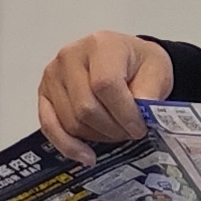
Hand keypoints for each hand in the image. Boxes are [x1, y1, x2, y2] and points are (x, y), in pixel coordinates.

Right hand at [37, 31, 174, 155]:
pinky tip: (86, 155)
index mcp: (101, 45)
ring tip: (115, 132)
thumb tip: (139, 115)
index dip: (123, 112)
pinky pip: (49, 126)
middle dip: (112, 128)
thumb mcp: (157, 71)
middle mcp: (70, 57)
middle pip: (85, 107)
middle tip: (130, 133)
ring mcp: (53, 75)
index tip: (139, 127)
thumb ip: (149, 92)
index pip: (105, 84)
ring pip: (70, 121)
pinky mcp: (44, 93)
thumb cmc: (139, 65)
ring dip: (96, 136)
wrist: (125, 59)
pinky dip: (67, 145)